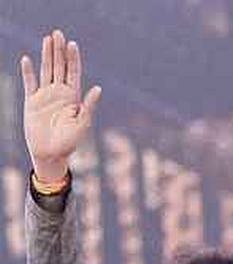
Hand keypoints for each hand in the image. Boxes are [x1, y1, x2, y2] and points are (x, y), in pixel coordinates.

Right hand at [21, 29, 101, 183]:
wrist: (51, 153)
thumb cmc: (70, 141)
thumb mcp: (83, 123)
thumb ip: (89, 105)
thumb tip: (98, 88)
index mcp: (74, 97)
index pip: (74, 73)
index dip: (73, 59)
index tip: (73, 44)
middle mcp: (59, 93)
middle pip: (59, 67)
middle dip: (59, 51)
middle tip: (58, 33)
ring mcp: (45, 96)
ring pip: (46, 71)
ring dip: (46, 55)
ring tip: (47, 39)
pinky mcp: (31, 101)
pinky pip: (29, 83)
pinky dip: (28, 72)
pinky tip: (27, 59)